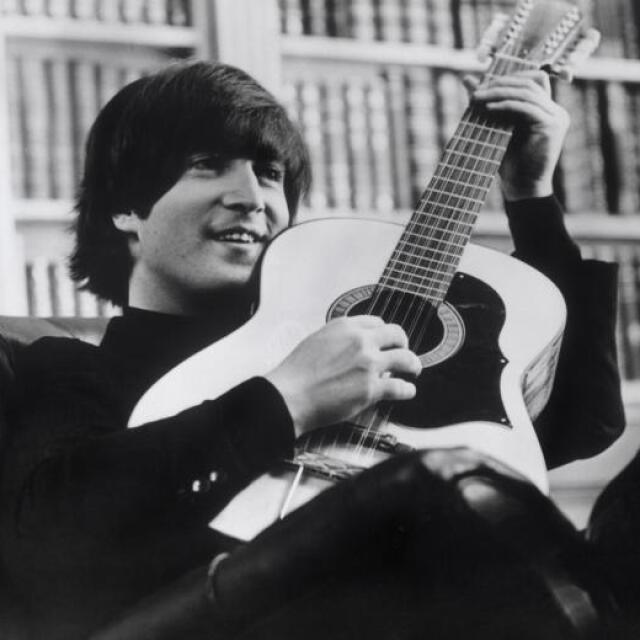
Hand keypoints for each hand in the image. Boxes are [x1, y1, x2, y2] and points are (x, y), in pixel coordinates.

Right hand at [265, 315, 421, 436]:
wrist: (290, 395)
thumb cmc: (296, 373)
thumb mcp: (316, 341)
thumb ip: (338, 339)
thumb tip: (351, 346)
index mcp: (345, 326)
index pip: (376, 322)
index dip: (384, 333)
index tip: (386, 340)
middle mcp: (360, 341)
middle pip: (396, 335)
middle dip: (403, 344)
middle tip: (404, 352)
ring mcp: (369, 364)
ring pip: (406, 359)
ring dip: (413, 365)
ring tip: (413, 370)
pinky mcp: (372, 388)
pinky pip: (400, 387)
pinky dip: (407, 390)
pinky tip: (407, 391)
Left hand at [465, 71, 569, 200]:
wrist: (522, 188)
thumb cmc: (509, 162)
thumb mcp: (496, 126)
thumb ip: (487, 101)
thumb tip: (467, 79)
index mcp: (545, 109)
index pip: (532, 79)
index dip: (509, 78)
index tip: (483, 85)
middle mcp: (555, 110)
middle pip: (530, 81)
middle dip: (501, 83)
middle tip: (476, 90)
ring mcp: (557, 117)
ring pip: (527, 92)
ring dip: (499, 92)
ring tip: (477, 98)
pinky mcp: (552, 126)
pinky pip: (527, 107)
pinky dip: (506, 105)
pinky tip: (488, 109)